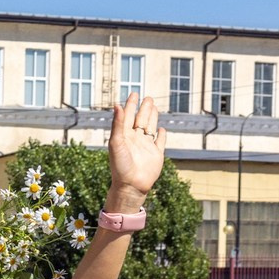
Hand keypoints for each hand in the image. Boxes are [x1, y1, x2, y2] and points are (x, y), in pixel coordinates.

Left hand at [105, 93, 164, 207]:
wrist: (131, 185)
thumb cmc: (120, 165)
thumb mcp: (117, 142)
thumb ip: (118, 124)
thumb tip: (117, 105)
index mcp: (124, 136)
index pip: (128, 116)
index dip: (131, 105)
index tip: (134, 93)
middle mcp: (135, 140)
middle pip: (141, 120)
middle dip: (144, 108)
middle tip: (148, 97)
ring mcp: (146, 147)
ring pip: (150, 128)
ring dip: (152, 117)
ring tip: (154, 107)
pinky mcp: (156, 155)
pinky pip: (159, 142)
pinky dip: (161, 135)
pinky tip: (161, 129)